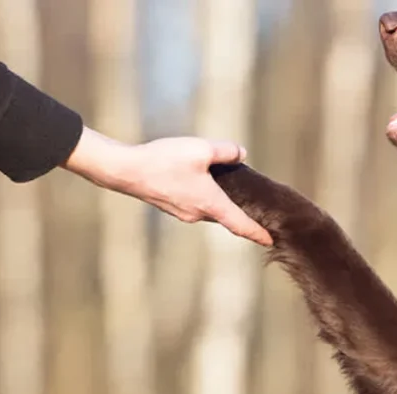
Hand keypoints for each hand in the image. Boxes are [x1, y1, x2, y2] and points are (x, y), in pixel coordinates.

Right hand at [62, 127, 272, 245]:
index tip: (271, 241)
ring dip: (222, 204)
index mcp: (211, 203)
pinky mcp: (171, 206)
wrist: (125, 171)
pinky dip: (206, 198)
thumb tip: (241, 154)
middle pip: (227, 217)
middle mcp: (198, 214)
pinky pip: (196, 204)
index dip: (258, 234)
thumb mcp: (201, 149)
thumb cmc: (164, 161)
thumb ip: (226, 151)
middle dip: (242, 215)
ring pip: (210, 210)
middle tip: (259, 212)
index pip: (241, 225)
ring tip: (232, 192)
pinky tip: (204, 183)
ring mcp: (183, 212)